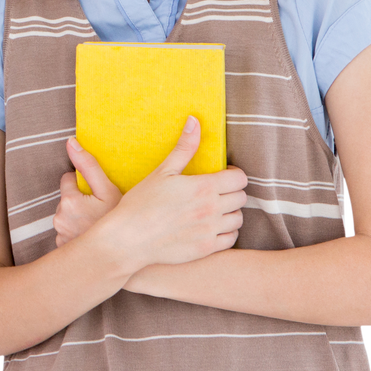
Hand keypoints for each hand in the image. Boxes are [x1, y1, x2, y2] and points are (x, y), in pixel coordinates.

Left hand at [53, 138, 122, 245]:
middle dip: (79, 201)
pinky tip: (90, 235)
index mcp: (68, 201)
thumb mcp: (108, 190)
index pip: (67, 180)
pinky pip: (66, 232)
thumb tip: (70, 142)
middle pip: (66, 199)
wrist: (122, 255)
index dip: (82, 184)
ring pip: (66, 216)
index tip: (95, 194)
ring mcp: (59, 235)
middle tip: (98, 210)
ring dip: (77, 217)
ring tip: (96, 223)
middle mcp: (59, 219)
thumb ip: (88, 165)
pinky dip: (75, 232)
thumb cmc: (118, 222)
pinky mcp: (61, 248)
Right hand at [99, 116, 246, 269]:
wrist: (128, 239)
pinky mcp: (206, 249)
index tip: (221, 175)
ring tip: (213, 209)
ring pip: (238, 219)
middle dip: (231, 192)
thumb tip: (194, 121)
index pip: (240, 179)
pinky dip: (225, 232)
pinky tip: (210, 226)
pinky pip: (231, 239)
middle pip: (241, 198)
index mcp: (203, 187)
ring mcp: (210, 231)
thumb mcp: (163, 172)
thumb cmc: (141, 203)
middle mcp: (211, 209)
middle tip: (215, 191)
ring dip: (229, 212)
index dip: (233, 174)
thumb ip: (184, 148)